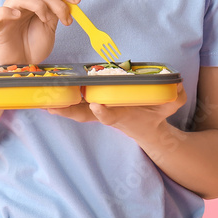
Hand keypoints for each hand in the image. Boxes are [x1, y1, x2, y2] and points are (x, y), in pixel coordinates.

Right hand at [0, 0, 79, 64]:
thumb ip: (58, 8)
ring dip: (41, 7)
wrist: (23, 64)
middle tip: (67, 16)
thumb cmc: (34, 45)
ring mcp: (8, 10)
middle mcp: (21, 1)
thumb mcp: (52, 25)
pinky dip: (8, 11)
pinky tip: (18, 16)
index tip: (77, 0)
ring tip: (47, 21)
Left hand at [48, 83, 187, 142]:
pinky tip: (45, 95)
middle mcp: (106, 114)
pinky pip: (72, 104)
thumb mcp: (169, 106)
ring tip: (39, 100)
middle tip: (49, 104)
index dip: (104, 113)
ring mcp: (97, 112)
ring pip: (73, 110)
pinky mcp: (92, 106)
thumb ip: (174, 98)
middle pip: (82, 115)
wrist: (149, 129)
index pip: (111, 116)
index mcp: (121, 116)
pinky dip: (60, 101)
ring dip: (58, 106)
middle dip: (66, 110)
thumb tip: (177, 87)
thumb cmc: (156, 115)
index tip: (97, 106)